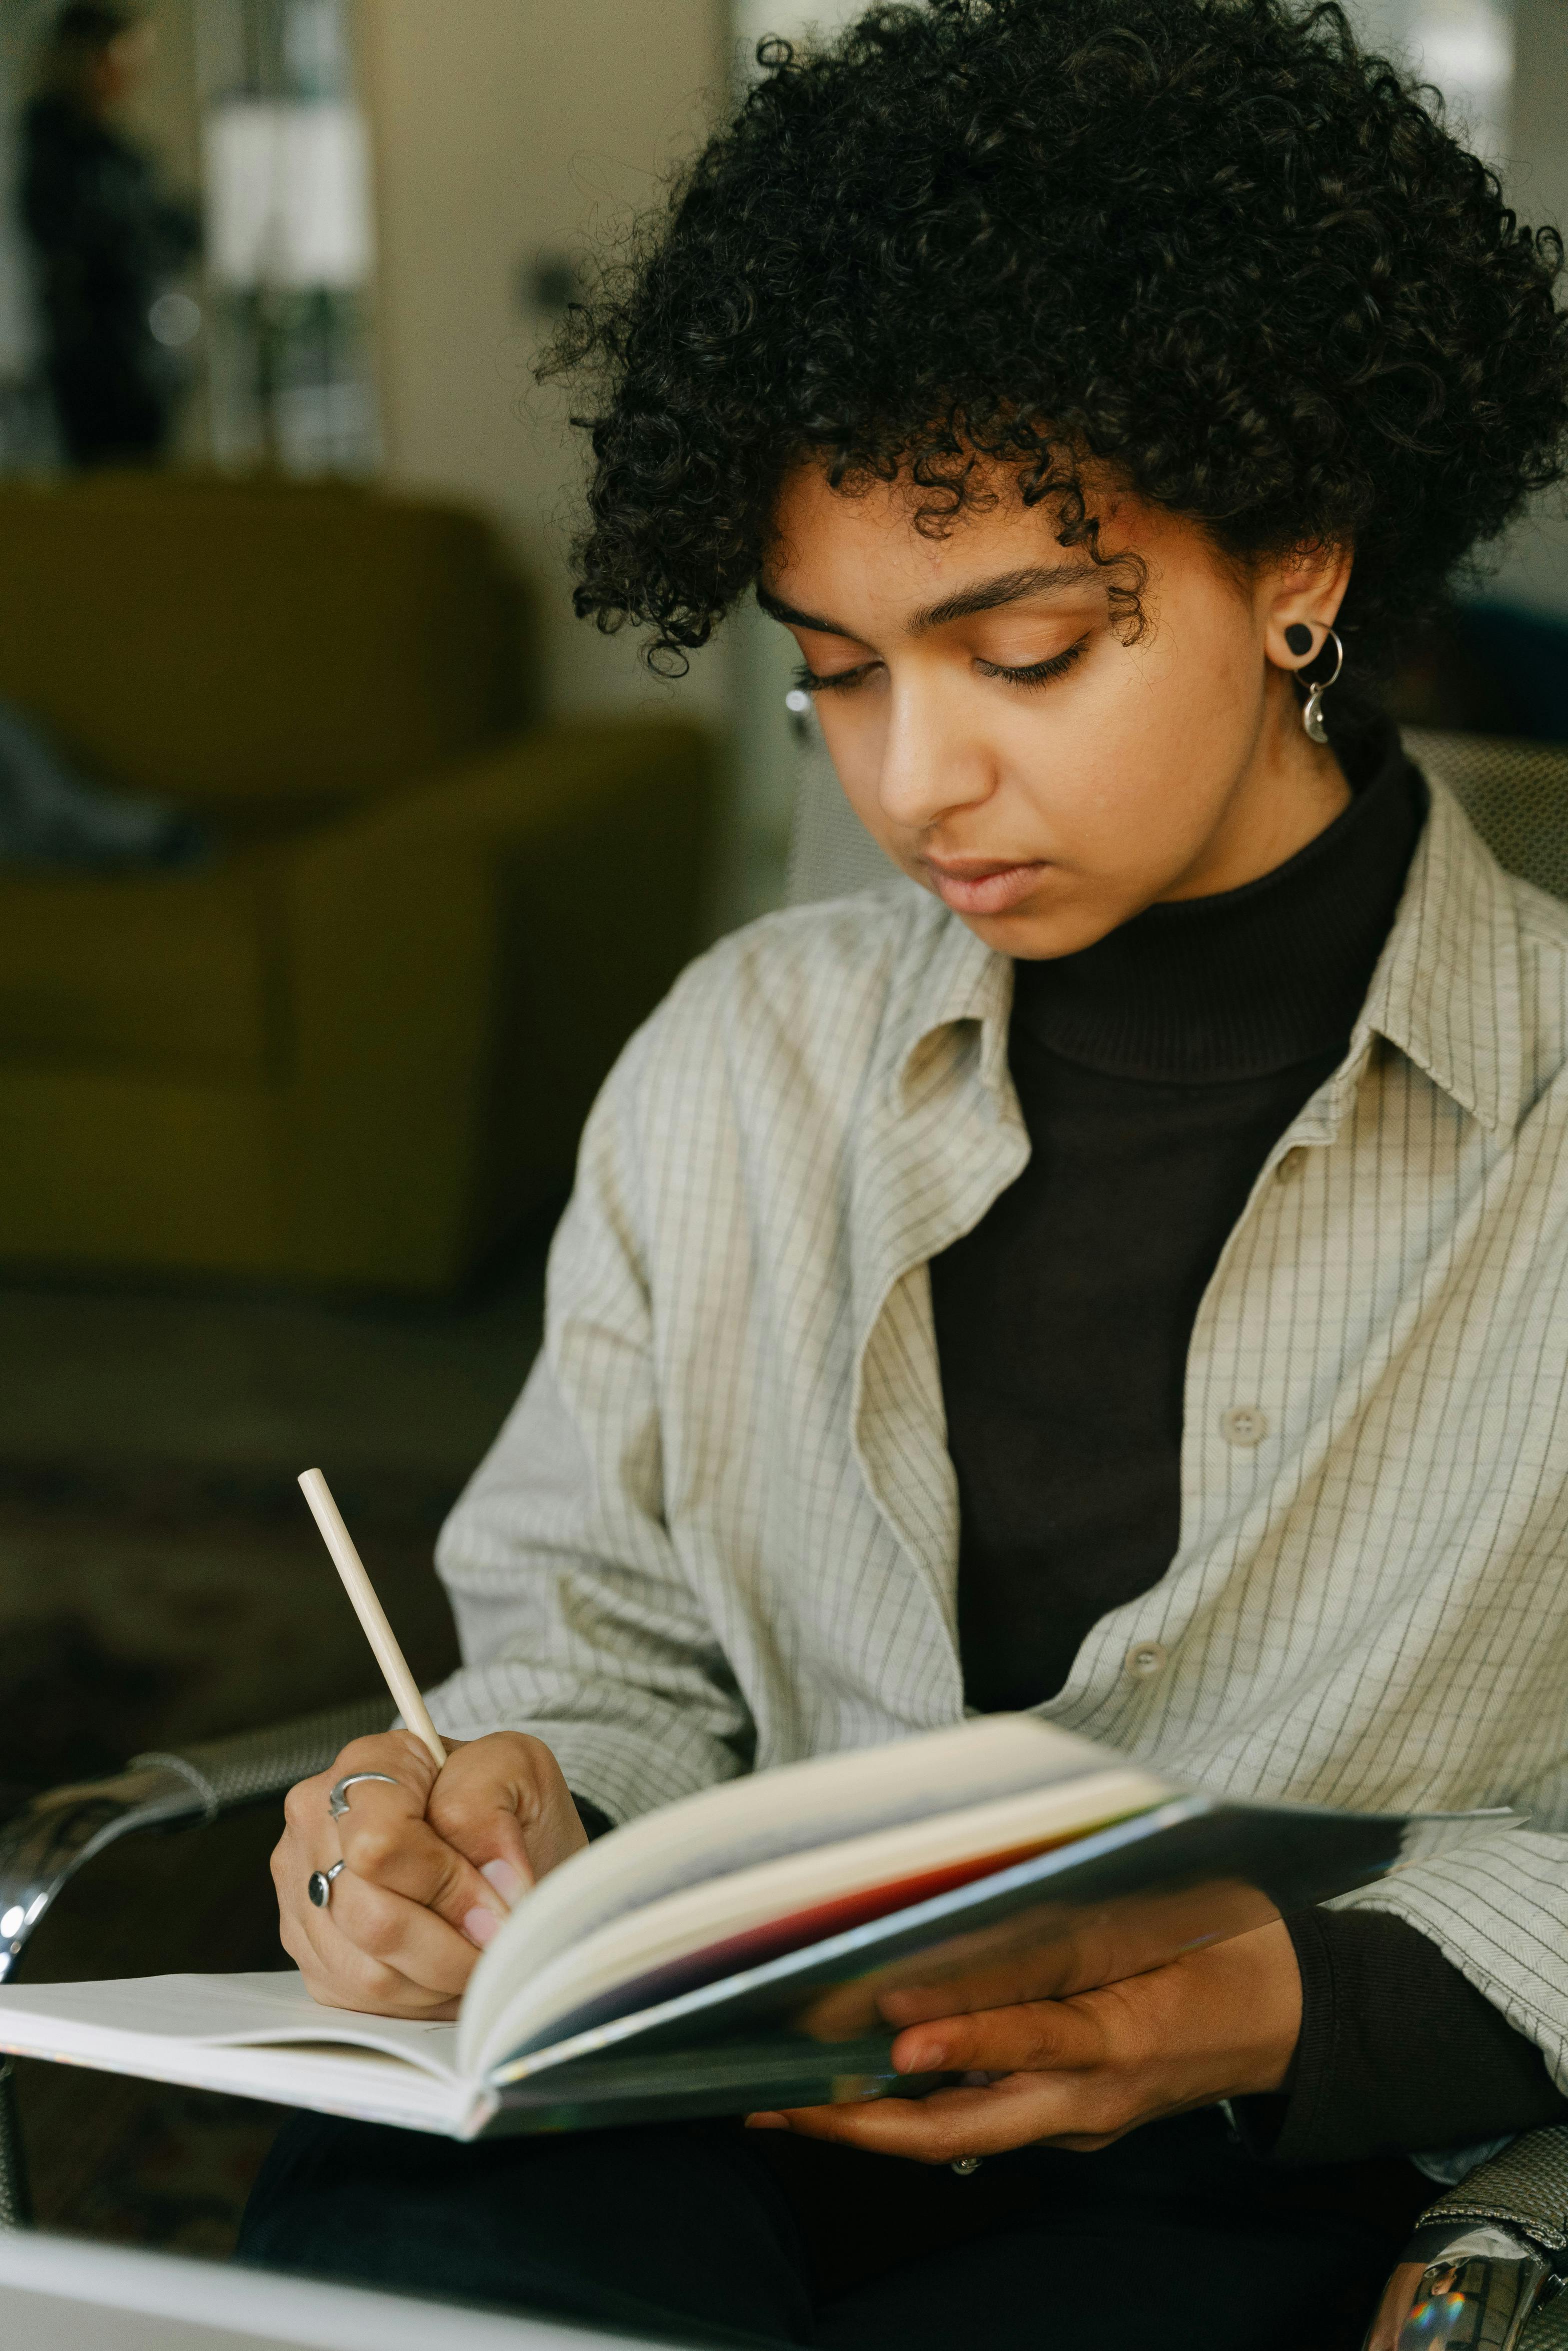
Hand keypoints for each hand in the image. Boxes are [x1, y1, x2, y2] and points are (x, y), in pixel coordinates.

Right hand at [273, 1728, 587, 2018]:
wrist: (499, 1840)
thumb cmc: (504, 1804)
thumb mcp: (519, 1772)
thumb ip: (491, 1809)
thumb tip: (487, 1880)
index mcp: (367, 1764)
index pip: (380, 1844)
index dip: (448, 1886)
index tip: (499, 1904)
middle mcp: (317, 1821)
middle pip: (371, 1918)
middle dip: (452, 1946)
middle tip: (497, 1939)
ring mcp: (304, 1886)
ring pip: (366, 1971)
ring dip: (438, 1976)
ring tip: (476, 1951)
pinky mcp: (307, 1945)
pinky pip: (357, 1998)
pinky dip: (417, 1996)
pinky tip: (445, 1965)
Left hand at [747, 1919, 1300, 2161]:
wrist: (1284, 2013)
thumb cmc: (1219, 1945)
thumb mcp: (1150, 1917)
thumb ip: (1058, 1932)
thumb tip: (964, 1927)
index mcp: (1122, 2037)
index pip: (1032, 2037)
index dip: (964, 2036)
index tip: (896, 2033)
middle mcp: (1090, 2100)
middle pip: (967, 2128)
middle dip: (865, 2125)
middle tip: (780, 2107)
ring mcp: (1076, 2123)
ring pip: (961, 2136)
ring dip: (871, 2124)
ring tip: (784, 2102)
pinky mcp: (1068, 2124)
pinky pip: (980, 2124)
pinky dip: (913, 2112)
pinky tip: (855, 2092)